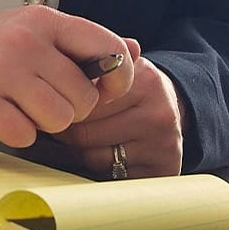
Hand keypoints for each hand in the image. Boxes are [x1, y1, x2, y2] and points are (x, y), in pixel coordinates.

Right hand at [0, 8, 134, 147]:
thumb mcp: (22, 34)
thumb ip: (73, 45)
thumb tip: (134, 49)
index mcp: (40, 19)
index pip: (108, 48)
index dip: (115, 79)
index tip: (93, 91)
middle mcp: (24, 38)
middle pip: (85, 98)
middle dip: (65, 110)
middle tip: (30, 99)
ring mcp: (1, 66)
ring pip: (60, 119)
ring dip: (39, 123)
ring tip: (10, 105)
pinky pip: (25, 134)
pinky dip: (13, 134)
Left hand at [53, 38, 183, 177]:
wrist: (170, 105)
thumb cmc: (127, 86)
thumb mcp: (112, 64)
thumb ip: (87, 59)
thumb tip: (62, 53)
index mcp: (143, 80)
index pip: (81, 102)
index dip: (63, 105)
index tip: (58, 103)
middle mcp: (159, 112)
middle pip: (84, 134)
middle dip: (68, 131)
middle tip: (65, 124)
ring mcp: (164, 144)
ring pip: (95, 158)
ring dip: (82, 151)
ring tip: (87, 137)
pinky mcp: (165, 170)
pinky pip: (113, 176)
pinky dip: (102, 168)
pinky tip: (106, 154)